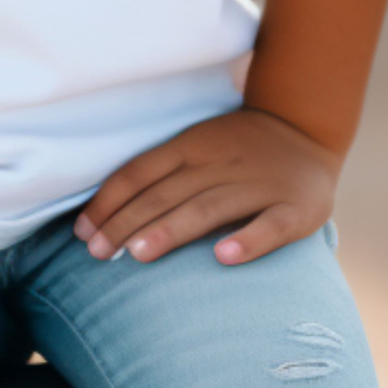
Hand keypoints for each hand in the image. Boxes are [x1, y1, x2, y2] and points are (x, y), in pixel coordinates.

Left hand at [72, 108, 342, 266]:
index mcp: (191, 146)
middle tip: (97, 254)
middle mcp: (220, 163)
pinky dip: (248, 240)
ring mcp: (258, 185)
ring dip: (171, 230)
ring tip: (139, 254)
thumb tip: (101, 213)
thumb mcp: (195, 146)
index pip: (140, 172)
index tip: (82, 232)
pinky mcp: (295, 208)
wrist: (306, 130)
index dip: (109, 201)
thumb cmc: (235, 149)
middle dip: (127, 223)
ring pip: (209, 208)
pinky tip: (224, 257)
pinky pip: (271, 225)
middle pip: (166, 194)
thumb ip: (158, 175)